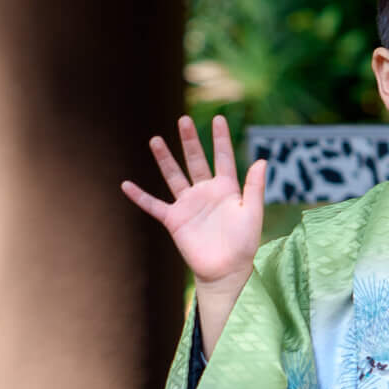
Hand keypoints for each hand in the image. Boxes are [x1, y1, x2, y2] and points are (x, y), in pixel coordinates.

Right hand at [121, 115, 266, 287]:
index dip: (220, 139)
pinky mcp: (174, 219)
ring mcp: (188, 204)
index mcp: (226, 189)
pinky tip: (126, 185)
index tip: (218, 118)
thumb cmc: (244, 243)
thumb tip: (262, 159)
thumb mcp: (253, 212)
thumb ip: (255, 187)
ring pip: (173, 176)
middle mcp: (205, 192)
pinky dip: (139, 196)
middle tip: (184, 120)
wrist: (226, 270)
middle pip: (195, 161)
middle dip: (189, 141)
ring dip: (164, 159)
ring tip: (155, 139)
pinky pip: (153, 205)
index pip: (223, 158)